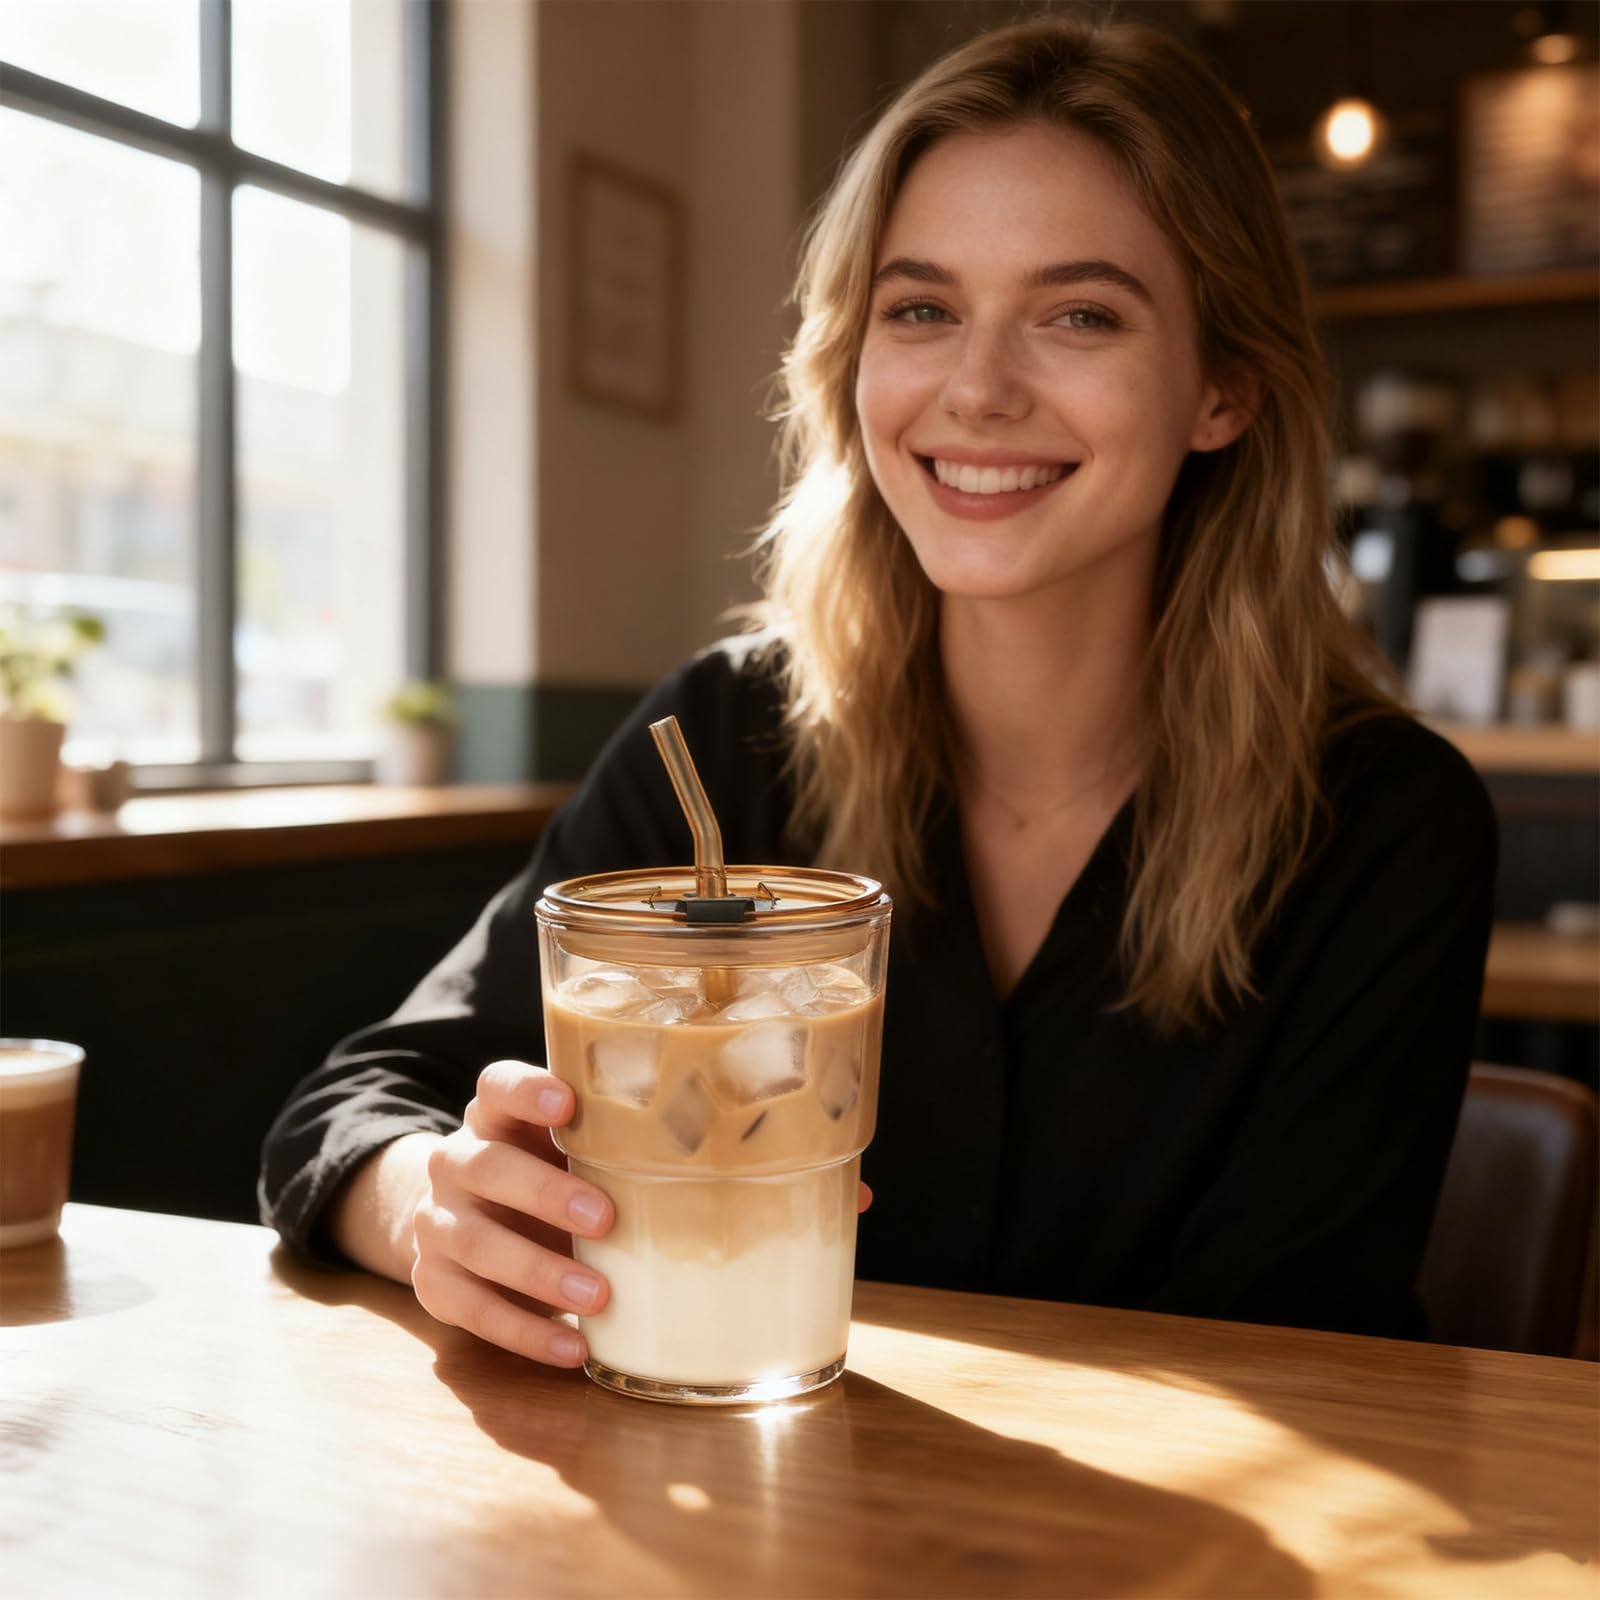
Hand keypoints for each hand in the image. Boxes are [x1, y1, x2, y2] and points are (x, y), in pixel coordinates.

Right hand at [409, 1060, 613, 1368]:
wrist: (464, 1223)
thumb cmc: (544, 1175)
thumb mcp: (567, 1149)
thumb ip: (609, 1139)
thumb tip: (709, 1145)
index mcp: (493, 1117)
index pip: (497, 1086)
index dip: (526, 1091)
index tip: (566, 1103)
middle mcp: (455, 1163)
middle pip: (487, 1167)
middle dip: (545, 1193)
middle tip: (604, 1218)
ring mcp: (437, 1222)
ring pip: (475, 1243)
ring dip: (539, 1273)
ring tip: (598, 1297)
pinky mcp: (432, 1281)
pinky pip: (471, 1310)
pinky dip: (524, 1332)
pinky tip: (573, 1349)